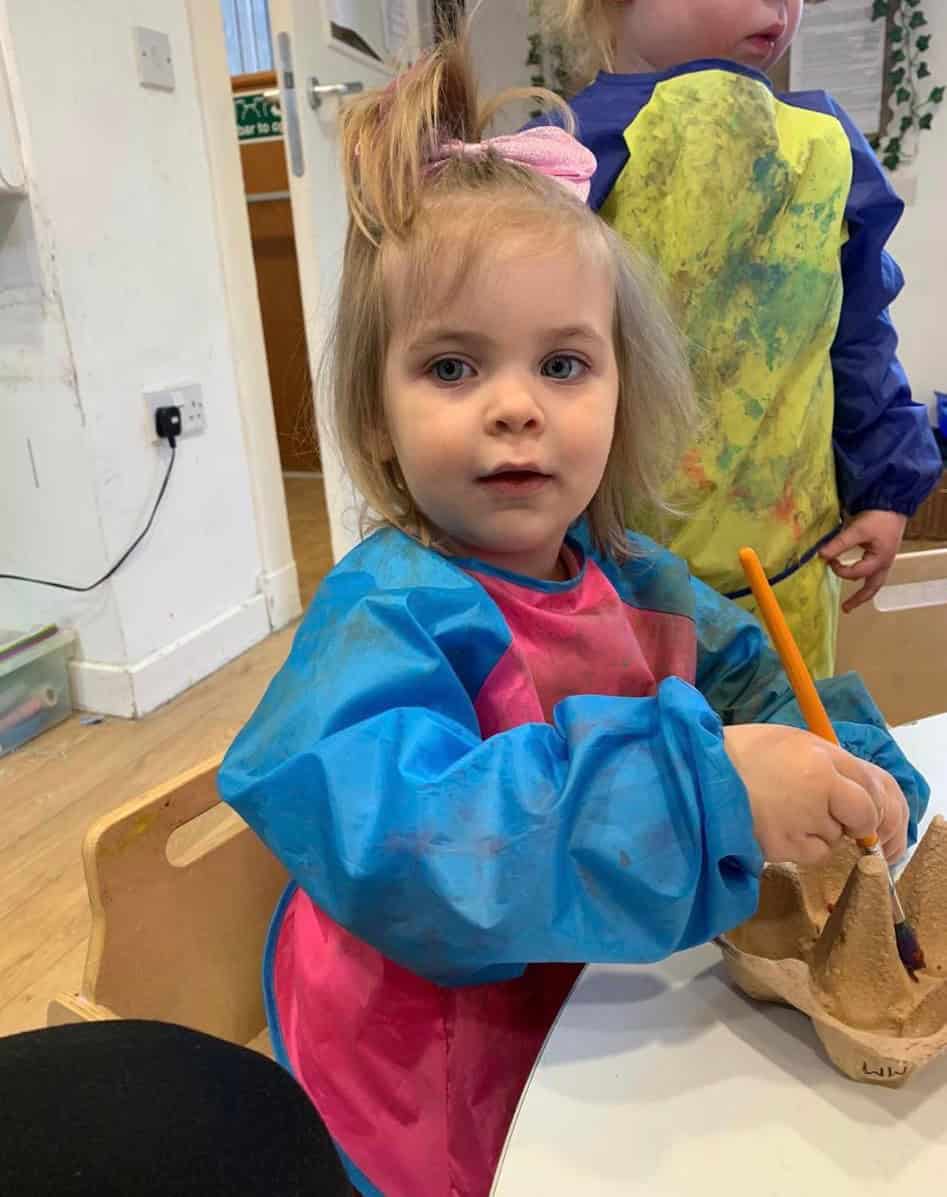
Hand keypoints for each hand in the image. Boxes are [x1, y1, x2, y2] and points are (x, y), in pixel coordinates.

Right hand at [723, 724, 908, 864]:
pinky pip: (814, 854)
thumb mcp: (790, 742)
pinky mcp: (786, 846)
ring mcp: (804, 819)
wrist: (697, 777)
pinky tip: (778, 829)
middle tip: (843, 824)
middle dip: (859, 824)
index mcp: (822, 756)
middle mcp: (821, 788)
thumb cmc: (741, 752)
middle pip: (865, 816)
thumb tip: (855, 791)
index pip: (875, 785)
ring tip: (785, 813)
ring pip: (836, 836)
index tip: (869, 812)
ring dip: (822, 832)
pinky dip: (803, 847)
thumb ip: (828, 763)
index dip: (876, 803)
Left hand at [819, 510, 906, 612]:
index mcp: (878, 560)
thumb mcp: (857, 530)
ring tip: (851, 602)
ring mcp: (885, 560)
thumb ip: (839, 544)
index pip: (855, 573)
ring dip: (863, 593)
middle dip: (858, 599)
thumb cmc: (878, 518)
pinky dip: (866, 580)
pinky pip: (874, 573)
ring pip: (875, 582)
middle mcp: (883, 564)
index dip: (839, 570)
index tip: (827, 560)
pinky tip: (858, 580)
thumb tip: (820, 555)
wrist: (893, 504)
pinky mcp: (882, 555)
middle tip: (846, 609)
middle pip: (872, 588)